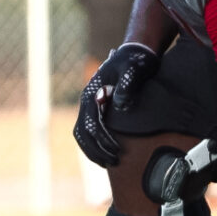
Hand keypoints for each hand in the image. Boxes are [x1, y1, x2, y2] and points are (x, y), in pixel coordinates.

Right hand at [75, 41, 160, 167]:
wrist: (135, 53)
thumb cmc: (135, 62)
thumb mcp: (133, 70)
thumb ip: (126, 87)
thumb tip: (119, 107)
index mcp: (92, 93)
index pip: (92, 124)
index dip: (103, 141)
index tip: (117, 152)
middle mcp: (87, 100)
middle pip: (82, 132)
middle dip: (96, 150)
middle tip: (113, 162)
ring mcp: (90, 104)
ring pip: (81, 133)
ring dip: (92, 150)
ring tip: (108, 163)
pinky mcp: (96, 107)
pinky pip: (87, 130)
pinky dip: (93, 144)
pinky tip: (104, 152)